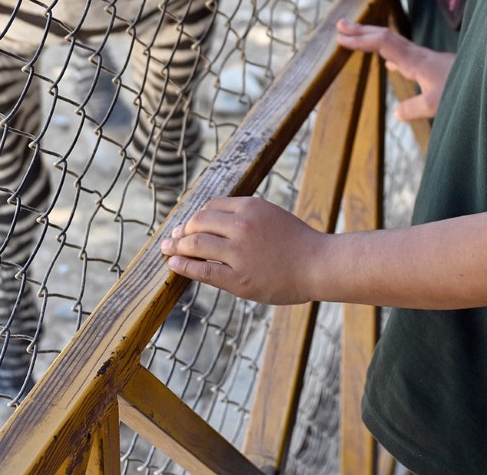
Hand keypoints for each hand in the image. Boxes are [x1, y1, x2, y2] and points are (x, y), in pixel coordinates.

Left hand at [161, 197, 325, 304]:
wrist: (318, 264)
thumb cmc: (297, 243)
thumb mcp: (271, 216)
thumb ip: (246, 216)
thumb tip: (215, 222)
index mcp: (250, 206)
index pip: (211, 207)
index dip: (194, 218)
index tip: (186, 226)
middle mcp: (242, 225)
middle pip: (198, 223)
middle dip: (181, 232)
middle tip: (170, 240)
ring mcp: (239, 252)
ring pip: (196, 245)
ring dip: (177, 248)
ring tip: (167, 252)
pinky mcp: (238, 278)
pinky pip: (202, 270)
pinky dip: (183, 266)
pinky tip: (174, 266)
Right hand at [337, 20, 452, 121]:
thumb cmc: (466, 91)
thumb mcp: (436, 105)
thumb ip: (414, 108)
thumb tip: (396, 113)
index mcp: (416, 60)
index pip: (383, 43)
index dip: (361, 39)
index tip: (341, 37)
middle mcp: (420, 56)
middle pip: (386, 37)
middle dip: (363, 31)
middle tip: (340, 26)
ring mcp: (427, 60)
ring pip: (396, 44)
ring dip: (375, 40)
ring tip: (358, 38)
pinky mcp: (433, 68)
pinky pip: (405, 55)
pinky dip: (391, 54)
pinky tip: (390, 62)